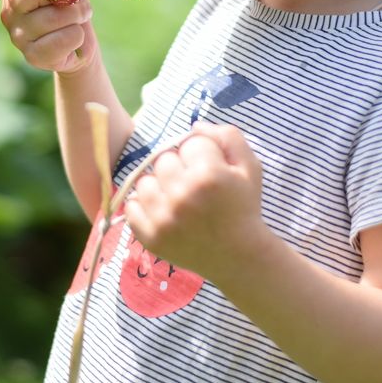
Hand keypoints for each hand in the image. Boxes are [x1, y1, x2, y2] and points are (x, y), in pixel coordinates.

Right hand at [0, 0, 96, 72]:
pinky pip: (61, 40)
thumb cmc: (73, 9)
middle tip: (78, 2)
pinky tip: (74, 39)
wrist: (80, 46)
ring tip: (79, 20)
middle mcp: (10, 9)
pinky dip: (77, 37)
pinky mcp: (32, 55)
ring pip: (51, 16)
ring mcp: (17, 34)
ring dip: (77, 16)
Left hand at [125, 122, 266, 282]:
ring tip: (176, 196)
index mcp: (208, 175)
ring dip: (158, 184)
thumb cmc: (244, 206)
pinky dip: (143, 205)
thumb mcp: (249, 166)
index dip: (201, 152)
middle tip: (193, 183)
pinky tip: (162, 209)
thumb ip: (227, 136)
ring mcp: (163, 218)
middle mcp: (182, 195)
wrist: (238, 256)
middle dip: (178, 166)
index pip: (189, 142)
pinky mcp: (151, 237)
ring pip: (144, 180)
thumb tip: (194, 125)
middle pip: (163, 159)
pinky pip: (132, 206)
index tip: (210, 168)